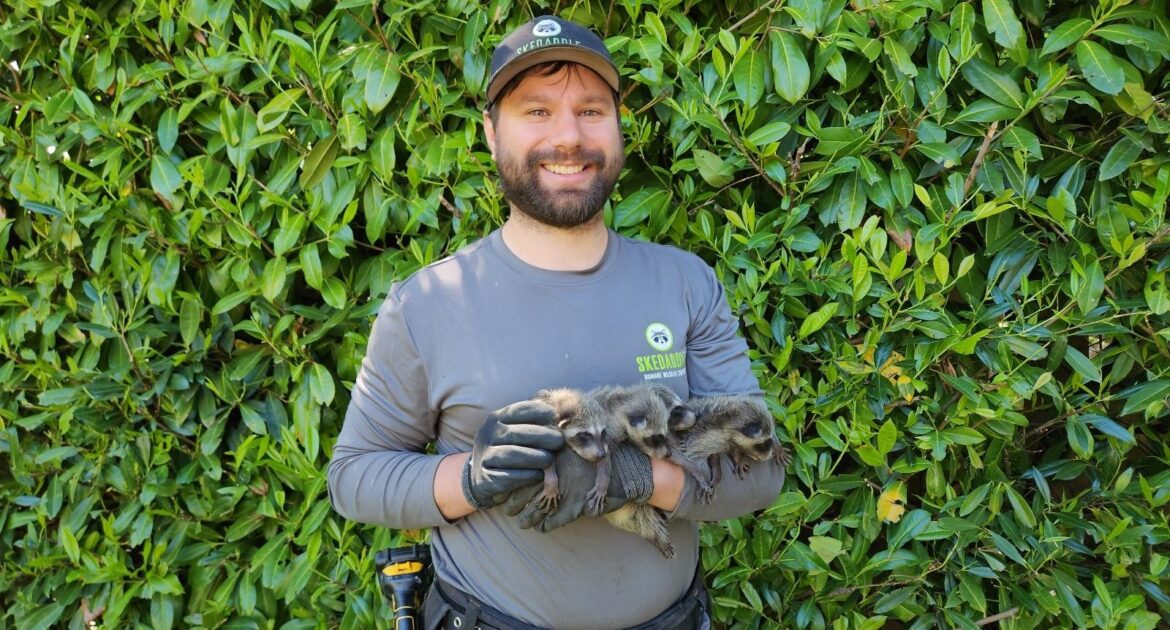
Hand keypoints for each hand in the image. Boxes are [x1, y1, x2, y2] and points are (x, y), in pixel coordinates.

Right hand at [462, 401, 563, 509]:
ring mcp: (485, 457)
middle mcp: (488, 435)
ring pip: (512, 455)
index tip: (555, 417)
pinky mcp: (486, 479)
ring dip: (535, 457)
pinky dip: (527, 475)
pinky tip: (538, 475)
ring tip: (549, 460)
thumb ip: (531, 414)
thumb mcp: (514, 427)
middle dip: (542, 436)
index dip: (539, 411)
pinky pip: (508, 477)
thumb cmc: (508, 447)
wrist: (482, 477)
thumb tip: (547, 394)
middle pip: (517, 433)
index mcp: (497, 418)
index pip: (518, 410)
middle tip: (559, 442)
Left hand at [502, 441, 652, 531]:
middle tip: (504, 508)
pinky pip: (552, 521)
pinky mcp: (576, 505)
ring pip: (533, 510)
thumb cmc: (603, 446)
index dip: (508, 479)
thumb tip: (540, 404)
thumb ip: (558, 427)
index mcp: (550, 453)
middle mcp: (554, 470)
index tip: (502, 487)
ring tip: (521, 522)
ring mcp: (564, 489)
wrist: (629, 466)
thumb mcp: (579, 430)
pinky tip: (541, 527)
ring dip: (525, 518)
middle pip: (520, 490)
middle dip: (510, 503)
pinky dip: (545, 526)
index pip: (519, 468)